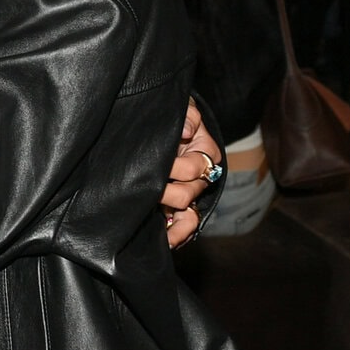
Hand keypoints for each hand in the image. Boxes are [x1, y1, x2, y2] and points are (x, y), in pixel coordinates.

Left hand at [161, 99, 221, 248]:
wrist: (153, 124)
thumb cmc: (170, 116)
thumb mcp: (181, 108)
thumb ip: (186, 115)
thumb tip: (186, 131)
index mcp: (204, 152)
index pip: (196, 167)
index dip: (178, 167)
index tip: (159, 162)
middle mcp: (198, 177)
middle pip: (188, 193)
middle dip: (165, 190)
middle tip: (145, 186)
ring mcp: (186, 193)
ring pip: (188, 216)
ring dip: (170, 217)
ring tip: (153, 220)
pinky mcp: (174, 207)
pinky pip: (183, 228)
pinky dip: (175, 236)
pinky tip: (163, 241)